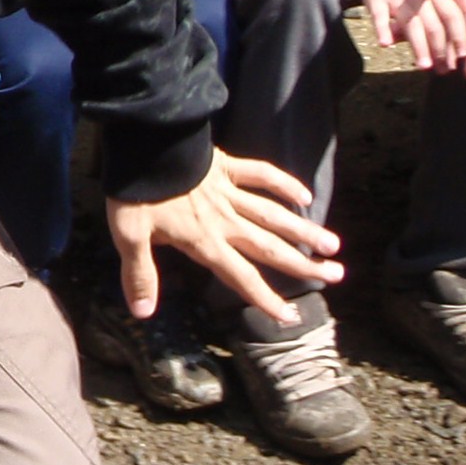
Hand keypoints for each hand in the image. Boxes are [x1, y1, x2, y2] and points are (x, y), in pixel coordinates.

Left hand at [107, 147, 342, 324]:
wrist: (141, 147)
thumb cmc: (133, 194)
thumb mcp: (128, 238)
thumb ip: (139, 275)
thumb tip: (144, 313)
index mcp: (204, 241)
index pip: (240, 277)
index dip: (264, 299)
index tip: (289, 317)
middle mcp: (225, 220)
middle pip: (270, 248)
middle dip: (304, 265)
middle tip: (337, 275)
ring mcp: (229, 192)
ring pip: (274, 215)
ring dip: (304, 230)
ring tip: (334, 244)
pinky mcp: (226, 166)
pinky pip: (262, 174)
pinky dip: (285, 183)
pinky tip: (305, 194)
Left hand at [385, 0, 465, 76]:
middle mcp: (463, 3)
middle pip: (461, 36)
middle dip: (455, 56)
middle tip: (445, 75)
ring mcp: (453, 1)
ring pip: (449, 30)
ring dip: (443, 47)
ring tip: (433, 66)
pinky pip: (438, 19)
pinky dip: (432, 31)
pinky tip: (421, 41)